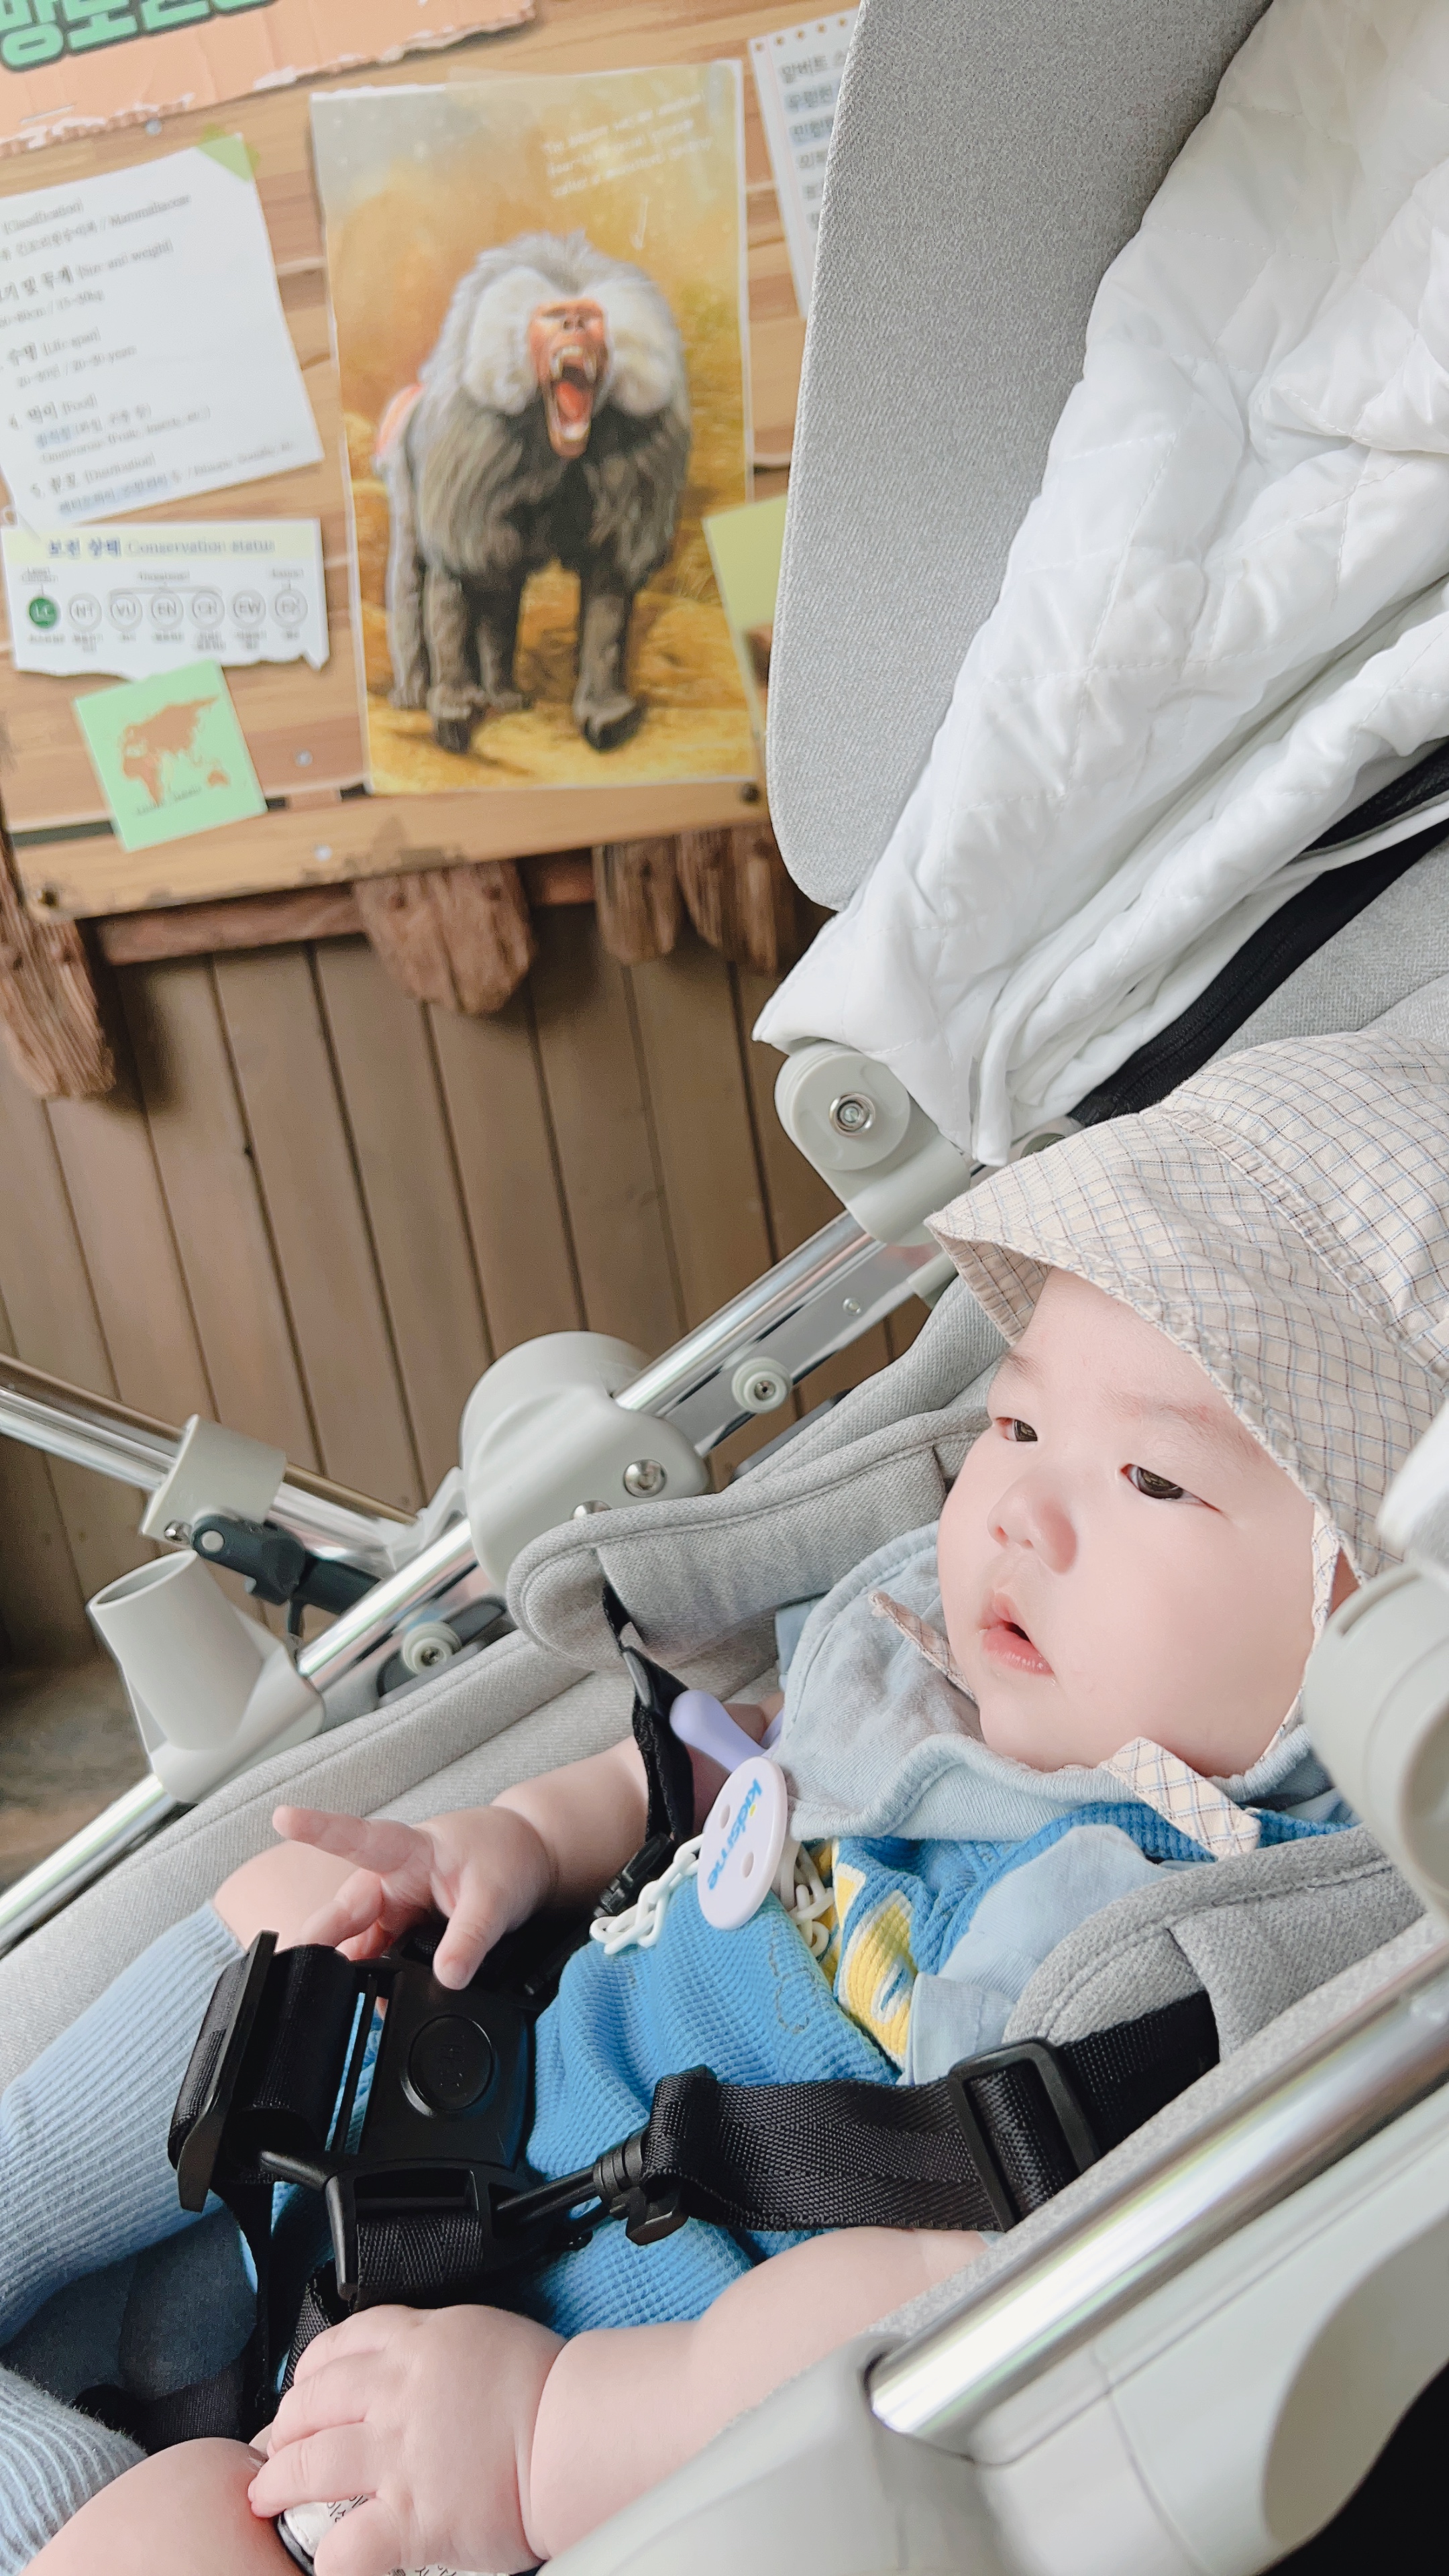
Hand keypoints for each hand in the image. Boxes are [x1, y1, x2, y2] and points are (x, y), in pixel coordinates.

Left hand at [248, 2304, 561, 2575]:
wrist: (579, 2433)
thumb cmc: (543, 2388)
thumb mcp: (477, 2334)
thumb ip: (430, 2351)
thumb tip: (403, 2370)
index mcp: (417, 2343)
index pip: (336, 2346)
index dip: (306, 2376)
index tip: (300, 2395)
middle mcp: (398, 2392)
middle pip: (310, 2404)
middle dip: (282, 2431)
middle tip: (276, 2451)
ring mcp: (401, 2454)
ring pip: (308, 2466)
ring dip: (279, 2485)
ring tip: (269, 2499)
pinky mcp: (414, 2514)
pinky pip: (349, 2544)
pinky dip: (329, 2560)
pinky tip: (328, 2562)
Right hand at [273, 1803, 552, 1988]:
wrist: (528, 1864)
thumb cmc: (505, 1858)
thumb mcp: (495, 1896)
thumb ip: (471, 1936)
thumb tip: (448, 1977)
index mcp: (409, 1850)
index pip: (357, 1836)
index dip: (318, 1828)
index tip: (283, 1817)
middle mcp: (392, 1880)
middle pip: (345, 1910)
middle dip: (317, 1937)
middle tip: (294, 1970)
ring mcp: (395, 1910)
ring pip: (357, 1941)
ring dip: (344, 1968)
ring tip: (330, 1999)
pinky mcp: (403, 1934)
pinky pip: (378, 1958)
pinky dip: (372, 1980)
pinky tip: (369, 2002)